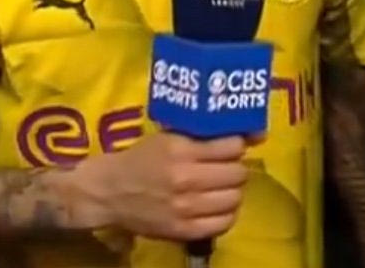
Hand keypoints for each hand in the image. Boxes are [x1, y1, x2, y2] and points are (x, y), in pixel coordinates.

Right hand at [71, 132, 251, 241]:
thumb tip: (255, 133)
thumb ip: (207, 134)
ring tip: (221, 188)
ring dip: (232, 191)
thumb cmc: (142, 158)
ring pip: (234, 199)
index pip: (233, 147)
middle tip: (227, 168)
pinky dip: (226, 214)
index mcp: (181, 150)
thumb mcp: (170, 137)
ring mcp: (184, 207)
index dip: (236, 146)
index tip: (231, 148)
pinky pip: (222, 224)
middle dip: (236, 169)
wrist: (109, 192)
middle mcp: (185, 179)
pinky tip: (216, 206)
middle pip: (237, 174)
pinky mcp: (181, 230)